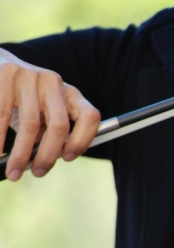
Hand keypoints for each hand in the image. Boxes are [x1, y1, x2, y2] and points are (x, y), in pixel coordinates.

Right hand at [0, 48, 100, 180]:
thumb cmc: (25, 100)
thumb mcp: (44, 112)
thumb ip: (51, 132)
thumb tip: (44, 162)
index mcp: (71, 94)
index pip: (90, 117)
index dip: (83, 140)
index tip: (68, 158)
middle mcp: (54, 83)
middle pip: (60, 125)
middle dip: (49, 155)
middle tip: (38, 173)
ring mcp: (30, 76)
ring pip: (31, 124)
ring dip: (21, 154)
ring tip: (13, 172)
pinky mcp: (6, 74)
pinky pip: (3, 114)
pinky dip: (0, 140)